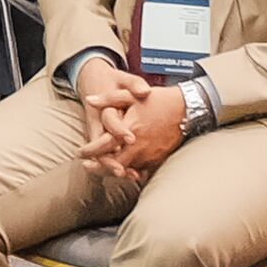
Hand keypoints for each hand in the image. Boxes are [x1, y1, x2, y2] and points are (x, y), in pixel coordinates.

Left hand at [72, 59, 186, 178]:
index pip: (104, 146)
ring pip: (127, 169)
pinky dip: (130, 172)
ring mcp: (149, 155)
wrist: (186, 109)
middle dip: (98, 167)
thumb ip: (109, 98)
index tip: (79, 152)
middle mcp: (139, 146)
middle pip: (114, 164)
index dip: (89, 151)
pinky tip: (123, 169)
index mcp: (130, 129)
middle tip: (87, 166)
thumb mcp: (131, 94)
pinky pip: (141, 171)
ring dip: (113, 169)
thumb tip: (89, 100)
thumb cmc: (158, 100)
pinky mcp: (158, 160)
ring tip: (101, 167)